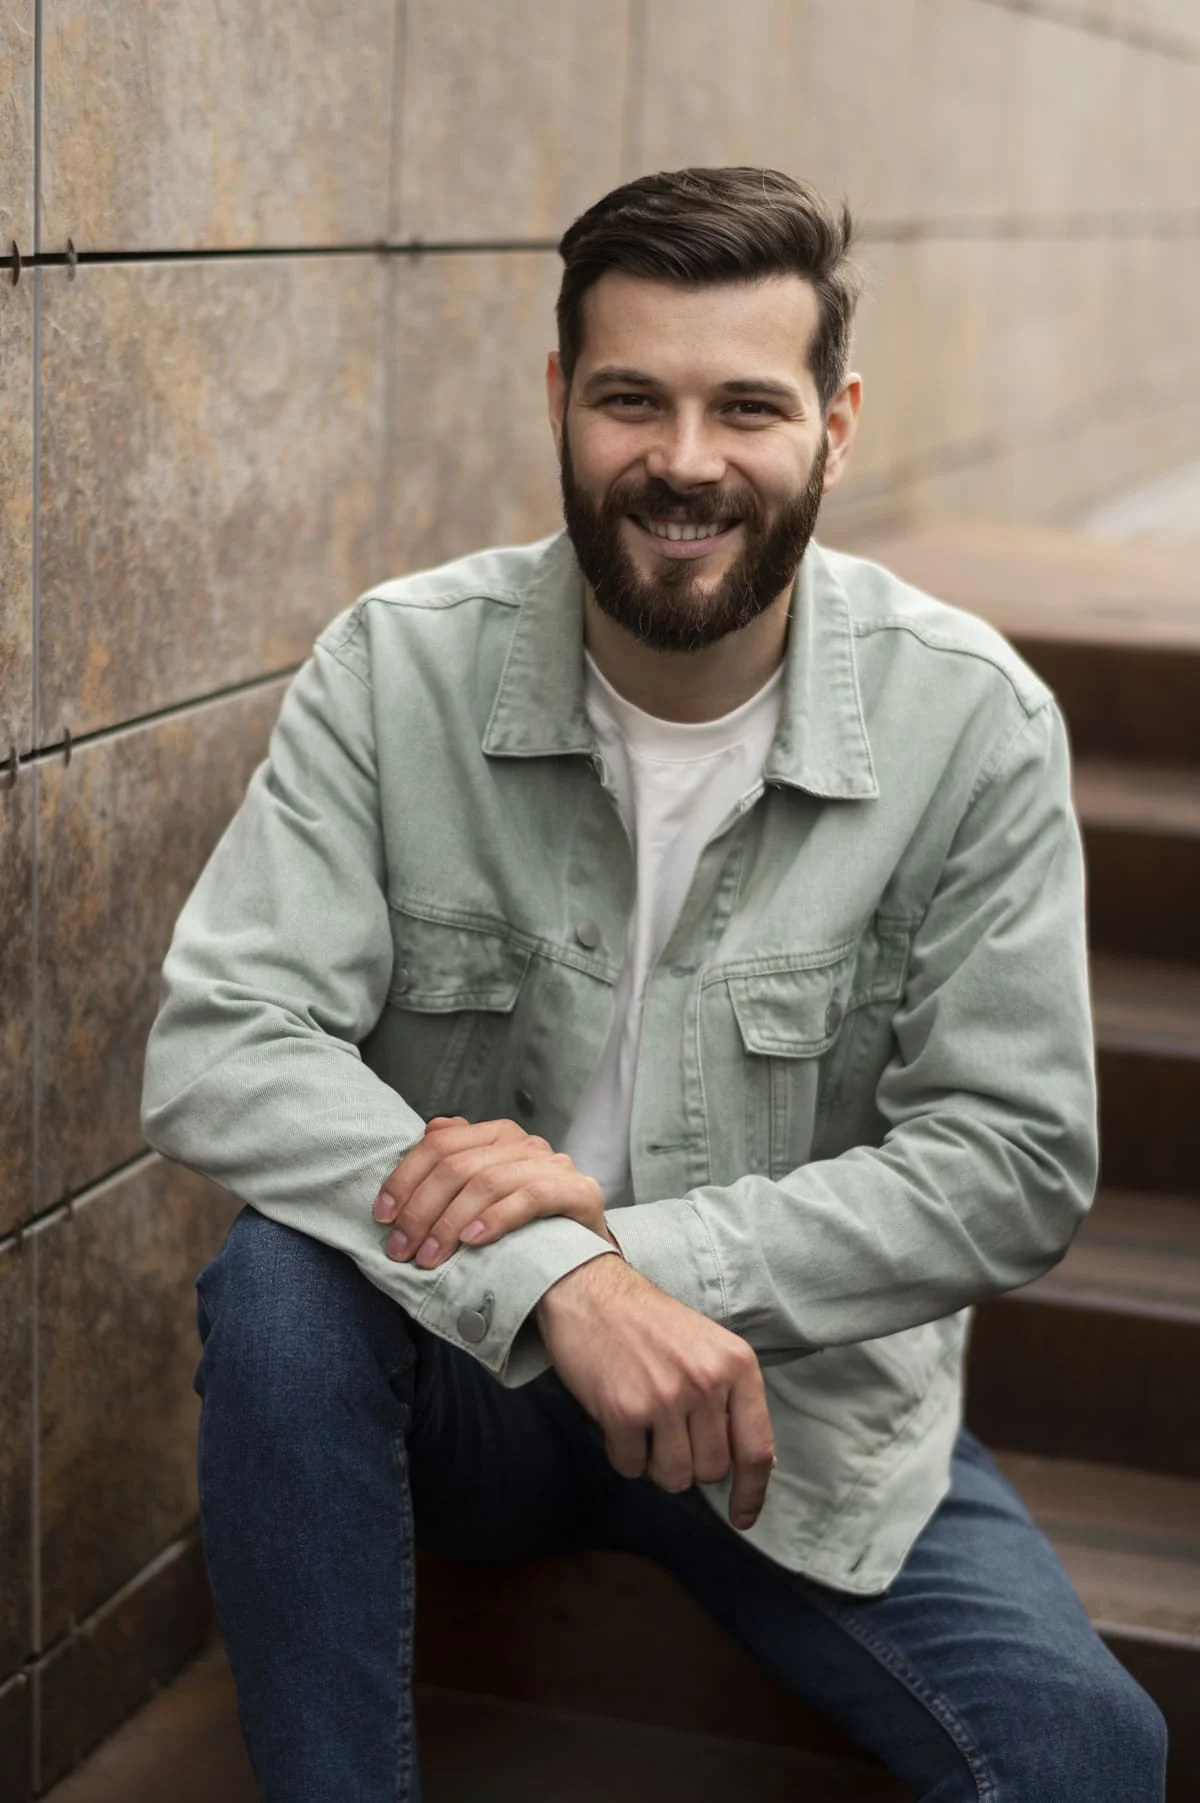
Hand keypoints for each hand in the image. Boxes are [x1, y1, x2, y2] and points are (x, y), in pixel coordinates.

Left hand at [373, 1116, 616, 1268]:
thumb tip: (429, 1129)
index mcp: (499, 1136)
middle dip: (421, 1209)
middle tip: (401, 1248)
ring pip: (488, 1181)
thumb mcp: (479, 1202)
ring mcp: (556, 1166)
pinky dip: (495, 1218)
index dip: (404, 1179)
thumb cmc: (520, 1241)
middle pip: (458, 1165)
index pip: (439, 1144)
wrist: (578, 1279)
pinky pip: (530, 1197)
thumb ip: (457, 1163)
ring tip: (430, 1257)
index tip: (383, 1217)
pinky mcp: (579, 1192)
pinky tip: (472, 1242)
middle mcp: (527, 1144)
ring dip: (449, 1223)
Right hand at [536, 1257, 775, 1531]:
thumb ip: (733, 1398)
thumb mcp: (709, 1347)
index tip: (743, 1517)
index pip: (756, 1449)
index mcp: (737, 1365)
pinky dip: (622, 1455)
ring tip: (644, 1425)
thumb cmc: (650, 1323)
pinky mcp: (624, 1410)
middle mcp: (707, 1382)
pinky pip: (630, 1468)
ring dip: (655, 1464)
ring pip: (673, 1477)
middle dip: (689, 1463)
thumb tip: (758, 1463)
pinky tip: (617, 1420)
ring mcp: (666, 1397)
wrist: (589, 1291)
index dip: (752, 1492)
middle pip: (711, 1470)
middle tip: (668, 1431)